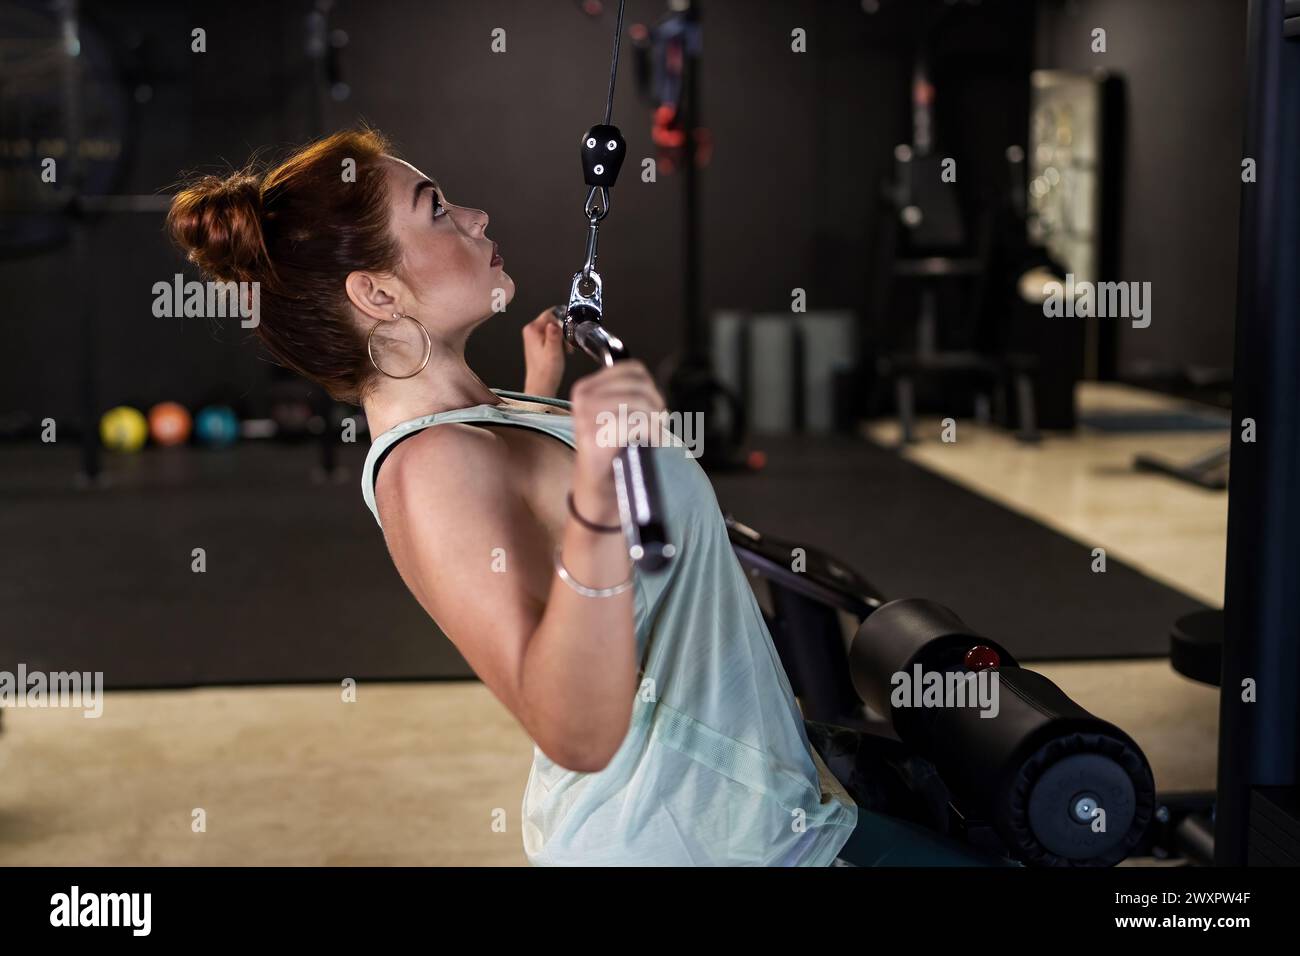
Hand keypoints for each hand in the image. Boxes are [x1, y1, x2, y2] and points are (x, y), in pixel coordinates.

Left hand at [522, 307, 567, 397]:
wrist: (541, 386)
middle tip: (567, 344)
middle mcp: (531, 332)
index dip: (563, 321)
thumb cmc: (545, 372)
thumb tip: (555, 322)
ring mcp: (534, 338)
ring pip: (554, 329)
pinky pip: (552, 336)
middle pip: (553, 320)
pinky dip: (560, 343)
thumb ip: (554, 334)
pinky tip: (562, 352)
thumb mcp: (553, 351)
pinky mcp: (539, 344)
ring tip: (565, 350)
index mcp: (532, 330)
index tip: (570, 330)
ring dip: (563, 338)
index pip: (550, 313)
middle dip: (563, 331)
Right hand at [570, 360, 666, 495]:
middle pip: (640, 386)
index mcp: (586, 388)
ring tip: (655, 435)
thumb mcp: (615, 415)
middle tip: (659, 425)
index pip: (633, 370)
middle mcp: (582, 398)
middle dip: (657, 406)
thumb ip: (628, 395)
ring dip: (656, 421)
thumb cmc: (611, 455)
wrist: (597, 491)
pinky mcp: (594, 436)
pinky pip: (637, 423)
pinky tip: (652, 443)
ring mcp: (586, 416)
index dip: (652, 388)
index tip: (654, 408)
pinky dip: (652, 432)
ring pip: (640, 403)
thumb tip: (653, 388)